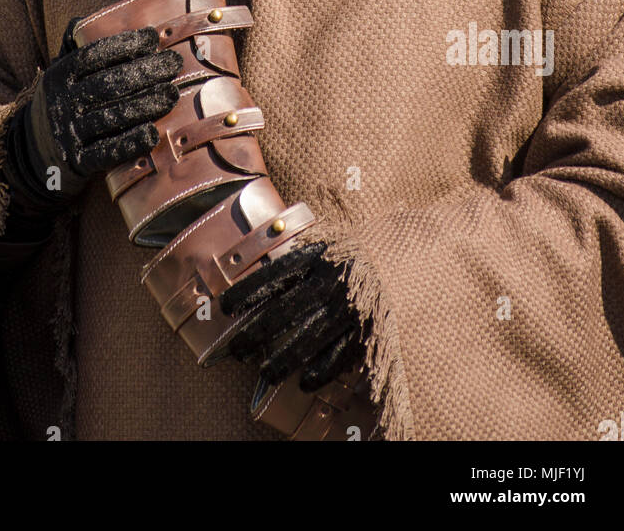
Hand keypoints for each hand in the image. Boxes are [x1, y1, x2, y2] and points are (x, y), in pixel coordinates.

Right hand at [3, 24, 181, 206]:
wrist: (34, 151)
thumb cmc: (64, 101)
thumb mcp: (62, 71)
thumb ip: (74, 45)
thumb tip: (86, 19)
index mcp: (59, 75)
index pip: (91, 56)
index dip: (123, 45)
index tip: (153, 38)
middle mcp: (61, 103)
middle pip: (106, 85)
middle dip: (144, 72)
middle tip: (174, 64)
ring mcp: (68, 134)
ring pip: (110, 117)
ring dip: (145, 105)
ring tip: (172, 94)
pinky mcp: (77, 162)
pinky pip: (105, 153)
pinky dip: (130, 143)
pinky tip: (153, 133)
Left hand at [219, 241, 363, 392]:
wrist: (399, 258)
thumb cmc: (349, 253)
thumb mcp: (322, 243)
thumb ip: (294, 255)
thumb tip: (254, 268)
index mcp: (317, 256)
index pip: (272, 276)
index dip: (246, 291)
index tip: (224, 307)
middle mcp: (331, 281)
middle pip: (284, 312)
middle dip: (256, 333)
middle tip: (236, 350)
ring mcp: (349, 307)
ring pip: (310, 338)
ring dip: (284, 359)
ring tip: (265, 373)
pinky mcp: (366, 328)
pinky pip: (340, 354)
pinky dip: (321, 370)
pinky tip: (304, 382)